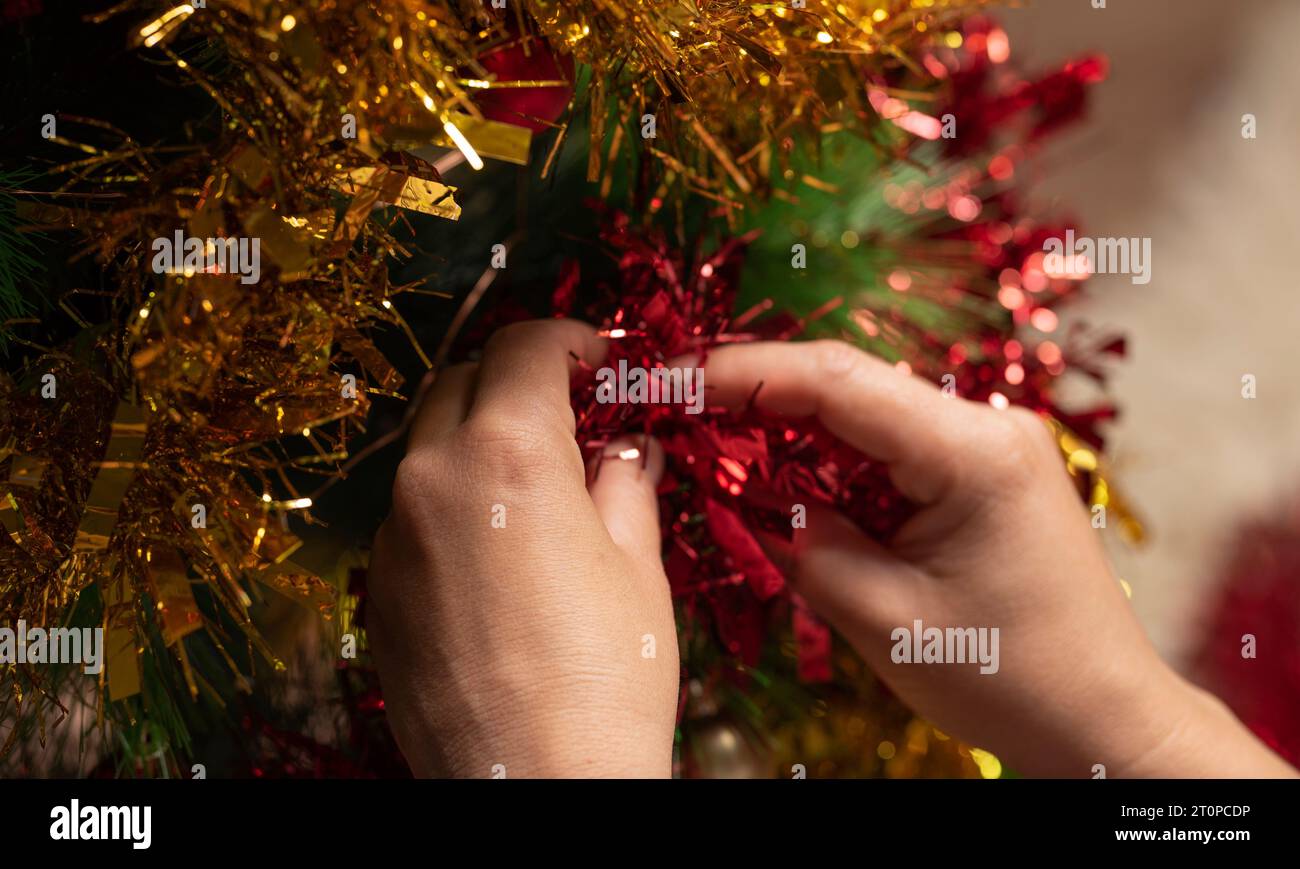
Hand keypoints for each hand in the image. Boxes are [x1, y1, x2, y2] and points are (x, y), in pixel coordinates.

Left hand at [367, 319, 677, 777]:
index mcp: (506, 454)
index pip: (524, 347)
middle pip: (461, 381)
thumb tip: (624, 450)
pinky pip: (411, 513)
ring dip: (478, 437)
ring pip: (427, 446)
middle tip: (572, 408)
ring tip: (539, 480)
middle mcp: (431, 480)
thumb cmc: (606, 681)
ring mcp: (394, 537)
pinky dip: (452, 499)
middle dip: (516, 378)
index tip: (596, 357)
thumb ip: (624, 483)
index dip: (568, 338)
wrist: (537, 788)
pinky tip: (499, 545)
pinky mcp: (380, 590)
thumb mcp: (638, 566)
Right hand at [700, 339, 1293, 777]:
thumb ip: (805, 544)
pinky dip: (832, 455)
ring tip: (717, 442)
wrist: (1102, 716)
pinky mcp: (983, 467)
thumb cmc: (1010, 679)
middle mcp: (989, 425)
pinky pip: (891, 442)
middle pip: (850, 383)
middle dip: (759, 393)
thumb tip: (745, 492)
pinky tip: (785, 472)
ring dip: (793, 425)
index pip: (838, 380)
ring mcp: (991, 441)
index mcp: (974, 452)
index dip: (744, 372)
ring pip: (866, 409)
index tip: (672, 379)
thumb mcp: (885, 619)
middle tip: (679, 410)